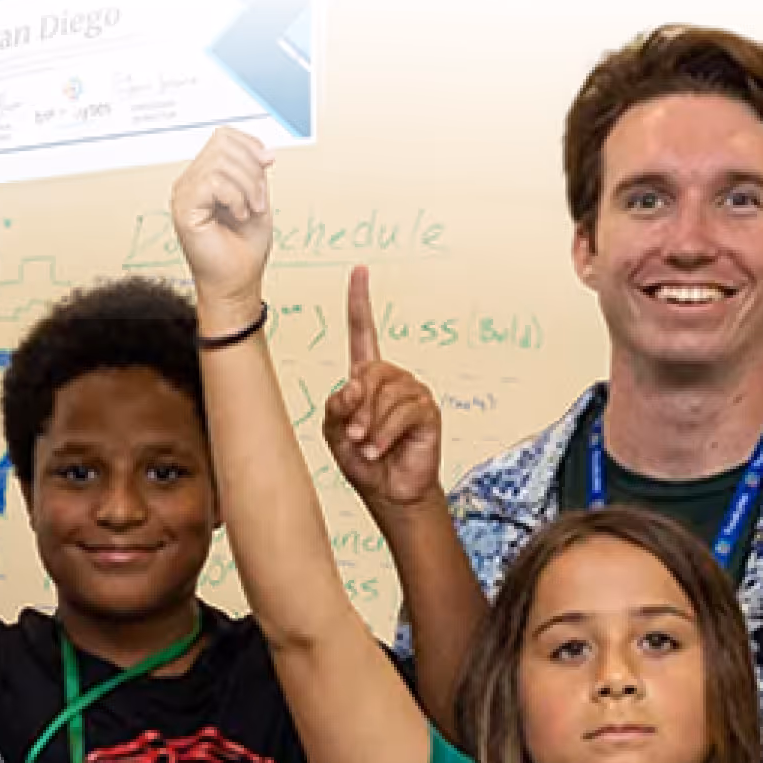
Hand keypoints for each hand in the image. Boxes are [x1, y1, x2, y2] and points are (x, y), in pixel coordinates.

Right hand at [168, 128, 277, 308]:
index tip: (268, 162)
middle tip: (259, 200)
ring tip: (251, 210)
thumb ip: (255, 172)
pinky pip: (214, 181)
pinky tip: (239, 215)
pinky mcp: (184, 208)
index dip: (249, 143)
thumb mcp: (258, 198)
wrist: (237, 281)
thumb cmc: (244, 248)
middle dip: (252, 170)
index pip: (223, 136)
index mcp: (205, 176)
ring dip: (248, 187)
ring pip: (221, 162)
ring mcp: (184, 193)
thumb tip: (263, 151)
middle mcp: (191, 182)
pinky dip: (237, 197)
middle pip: (223, 144)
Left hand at [319, 266, 447, 512]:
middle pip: (367, 373)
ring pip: (384, 394)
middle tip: (354, 434)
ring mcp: (412, 391)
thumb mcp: (335, 429)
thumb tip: (355, 385)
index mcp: (367, 377)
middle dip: (356, 407)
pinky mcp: (427, 409)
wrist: (389, 491)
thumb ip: (337, 404)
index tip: (359, 271)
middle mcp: (392, 378)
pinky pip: (402, 412)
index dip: (360, 302)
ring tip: (369, 445)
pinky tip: (379, 449)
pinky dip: (385, 433)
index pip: (363, 332)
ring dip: (369, 425)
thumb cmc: (362, 459)